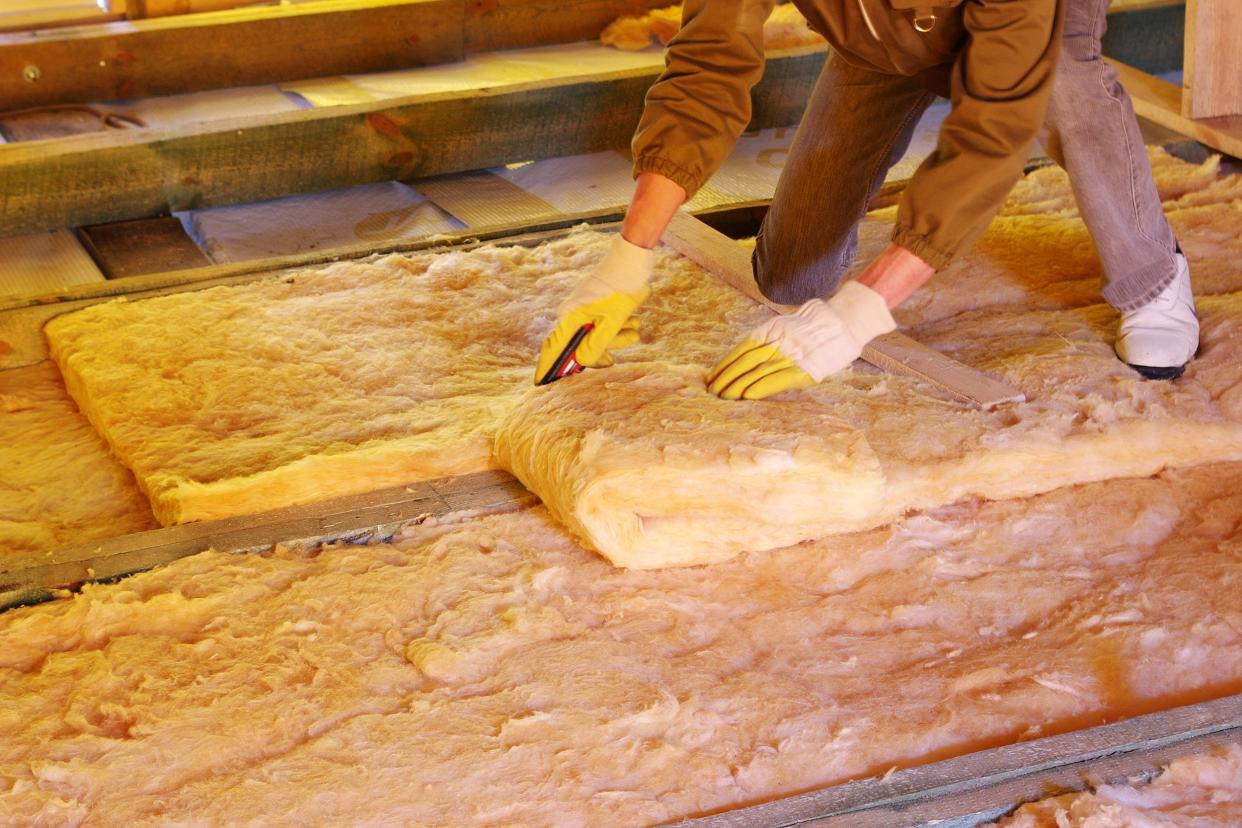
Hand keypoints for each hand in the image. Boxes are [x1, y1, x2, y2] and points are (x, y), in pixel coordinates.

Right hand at [535, 235, 653, 382]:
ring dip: (615, 338)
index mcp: (570, 315)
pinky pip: (604, 326)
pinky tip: (632, 322)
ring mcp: (585, 309)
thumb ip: (597, 344)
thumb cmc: (621, 286)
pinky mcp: (597, 305)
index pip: (554, 347)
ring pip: (596, 336)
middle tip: (612, 359)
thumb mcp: (612, 321)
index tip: (542, 384)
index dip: (549, 366)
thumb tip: (582, 362)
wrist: (634, 258)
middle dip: (600, 352)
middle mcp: (573, 313)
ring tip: (632, 328)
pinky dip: (617, 328)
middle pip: (579, 345)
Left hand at [707, 281, 895, 399]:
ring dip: (738, 385)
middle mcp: (778, 342)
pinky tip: (748, 395)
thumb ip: (770, 339)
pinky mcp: (806, 369)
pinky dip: (762, 387)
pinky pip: (779, 379)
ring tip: (723, 396)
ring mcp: (792, 355)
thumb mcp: (788, 326)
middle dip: (727, 377)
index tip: (711, 376)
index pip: (742, 349)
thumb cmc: (817, 325)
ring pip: (759, 371)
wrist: (846, 321)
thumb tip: (748, 356)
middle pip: (746, 361)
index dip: (725, 364)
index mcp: (772, 330)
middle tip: (711, 390)